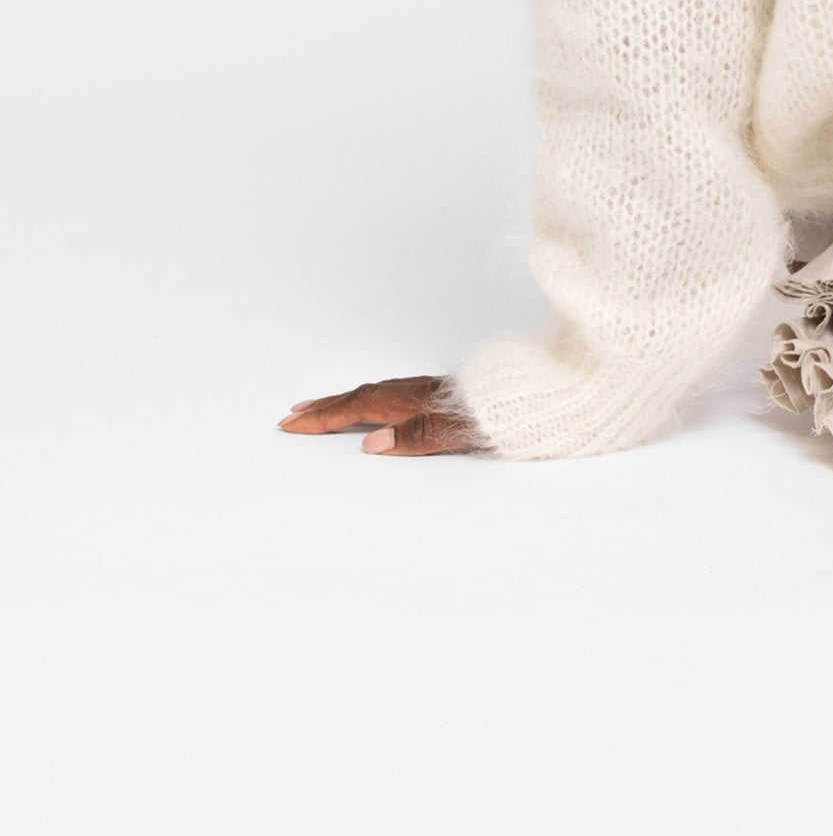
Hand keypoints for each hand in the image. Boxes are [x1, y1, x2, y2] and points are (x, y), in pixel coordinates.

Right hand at [278, 373, 486, 455]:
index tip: (292, 424)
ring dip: (346, 400)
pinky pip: (393, 392)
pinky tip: (374, 405)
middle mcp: (418, 391)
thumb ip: (414, 437)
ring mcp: (429, 390)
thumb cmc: (499, 416)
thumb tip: (370, 444)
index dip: (325, 417)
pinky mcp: (442, 393)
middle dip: (326, 406)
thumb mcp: (457, 432)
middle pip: (363, 396)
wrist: (537, 393)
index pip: (359, 407)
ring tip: (322, 407)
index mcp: (414, 401)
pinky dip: (371, 399)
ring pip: (377, 392)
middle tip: (293, 414)